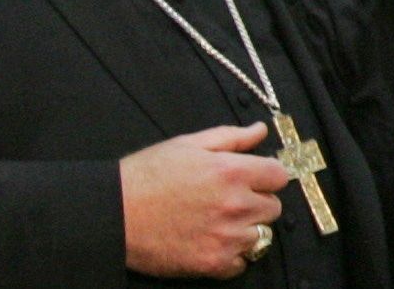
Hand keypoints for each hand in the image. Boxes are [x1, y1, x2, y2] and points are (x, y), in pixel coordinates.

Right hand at [121, 121, 287, 278]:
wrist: (114, 214)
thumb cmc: (147, 175)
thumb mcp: (189, 144)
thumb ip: (232, 137)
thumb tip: (260, 130)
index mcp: (232, 171)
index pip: (279, 176)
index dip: (267, 175)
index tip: (255, 179)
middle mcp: (235, 205)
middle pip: (273, 207)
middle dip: (257, 202)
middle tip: (231, 200)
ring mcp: (225, 237)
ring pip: (261, 235)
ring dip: (246, 229)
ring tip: (220, 221)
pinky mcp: (212, 263)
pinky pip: (242, 263)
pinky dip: (232, 255)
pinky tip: (213, 241)